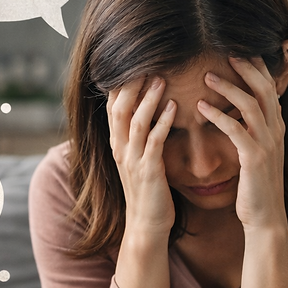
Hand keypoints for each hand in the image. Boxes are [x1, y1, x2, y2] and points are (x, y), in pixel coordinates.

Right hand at [107, 76, 177, 236]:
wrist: (147, 225)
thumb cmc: (149, 191)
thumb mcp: (139, 160)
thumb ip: (141, 136)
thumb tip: (150, 113)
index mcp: (117, 143)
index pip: (113, 105)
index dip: (121, 83)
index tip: (133, 62)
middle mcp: (120, 148)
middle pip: (119, 107)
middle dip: (132, 83)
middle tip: (147, 61)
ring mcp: (132, 159)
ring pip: (135, 120)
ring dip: (149, 98)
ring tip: (161, 77)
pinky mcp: (148, 170)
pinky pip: (154, 140)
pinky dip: (163, 121)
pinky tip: (174, 106)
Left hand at [199, 57, 286, 229]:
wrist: (264, 217)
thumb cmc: (256, 185)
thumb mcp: (258, 152)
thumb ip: (254, 130)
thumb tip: (242, 112)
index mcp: (276, 127)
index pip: (269, 87)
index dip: (256, 67)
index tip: (238, 50)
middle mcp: (276, 131)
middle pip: (264, 88)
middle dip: (246, 67)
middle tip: (225, 51)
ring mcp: (267, 144)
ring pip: (250, 104)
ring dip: (227, 87)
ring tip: (206, 75)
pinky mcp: (254, 158)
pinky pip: (236, 130)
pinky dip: (218, 115)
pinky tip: (200, 107)